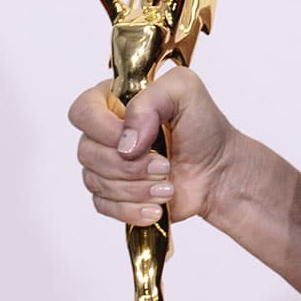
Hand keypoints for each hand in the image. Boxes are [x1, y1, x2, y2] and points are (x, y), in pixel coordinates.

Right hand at [69, 67, 236, 227]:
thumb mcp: (185, 91)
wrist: (218, 169)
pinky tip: (157, 206)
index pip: (83, 112)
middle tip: (165, 166)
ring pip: (95, 181)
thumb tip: (126, 142)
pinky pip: (103, 205)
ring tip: (168, 185)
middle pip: (87, 152)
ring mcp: (106, 164)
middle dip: (130, 165)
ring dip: (136, 188)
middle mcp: (104, 132)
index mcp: (114, 101)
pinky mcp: (113, 194)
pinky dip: (132, 209)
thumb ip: (152, 98)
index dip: (104, 129)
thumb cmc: (202, 126)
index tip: (141, 140)